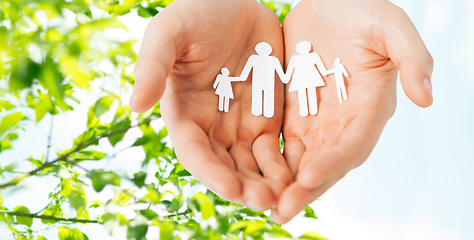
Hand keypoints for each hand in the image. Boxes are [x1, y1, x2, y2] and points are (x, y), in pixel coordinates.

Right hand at [130, 0, 289, 209]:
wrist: (234, 2)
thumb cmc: (196, 14)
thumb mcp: (169, 33)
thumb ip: (152, 66)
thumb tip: (134, 105)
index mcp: (184, 114)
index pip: (195, 152)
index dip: (211, 173)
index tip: (231, 188)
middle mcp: (211, 127)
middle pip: (226, 167)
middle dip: (244, 186)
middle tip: (265, 201)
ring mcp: (240, 125)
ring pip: (253, 165)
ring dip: (267, 184)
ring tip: (286, 197)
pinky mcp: (267, 118)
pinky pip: (276, 149)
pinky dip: (286, 165)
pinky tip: (299, 177)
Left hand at [272, 0, 432, 222]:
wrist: (330, 2)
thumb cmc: (362, 10)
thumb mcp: (390, 25)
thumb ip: (412, 57)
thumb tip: (426, 99)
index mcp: (370, 106)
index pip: (353, 144)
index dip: (334, 162)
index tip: (309, 177)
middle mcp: (343, 121)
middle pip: (325, 162)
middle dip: (305, 188)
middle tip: (281, 210)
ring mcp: (316, 119)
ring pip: (300, 159)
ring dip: (283, 184)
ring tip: (263, 204)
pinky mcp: (292, 113)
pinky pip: (279, 142)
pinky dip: (268, 161)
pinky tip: (250, 176)